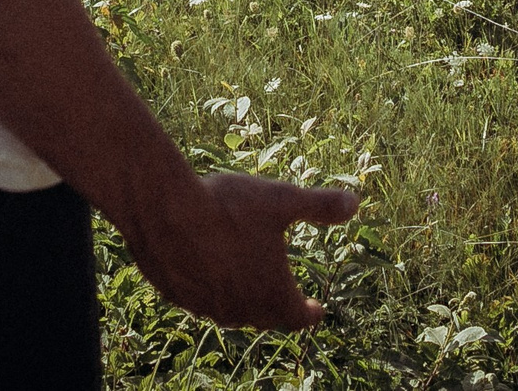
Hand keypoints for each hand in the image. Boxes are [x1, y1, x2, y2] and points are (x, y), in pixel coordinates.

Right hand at [121, 171, 360, 329]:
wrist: (163, 210)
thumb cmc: (228, 206)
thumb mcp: (281, 199)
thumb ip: (320, 205)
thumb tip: (355, 203)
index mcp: (272, 292)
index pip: (299, 317)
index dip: (310, 313)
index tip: (317, 310)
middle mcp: (240, 308)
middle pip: (266, 318)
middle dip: (278, 308)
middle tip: (285, 299)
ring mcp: (205, 306)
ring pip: (231, 312)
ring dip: (244, 300)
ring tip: (247, 283)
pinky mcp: (177, 295)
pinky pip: (200, 300)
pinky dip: (212, 290)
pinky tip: (208, 269)